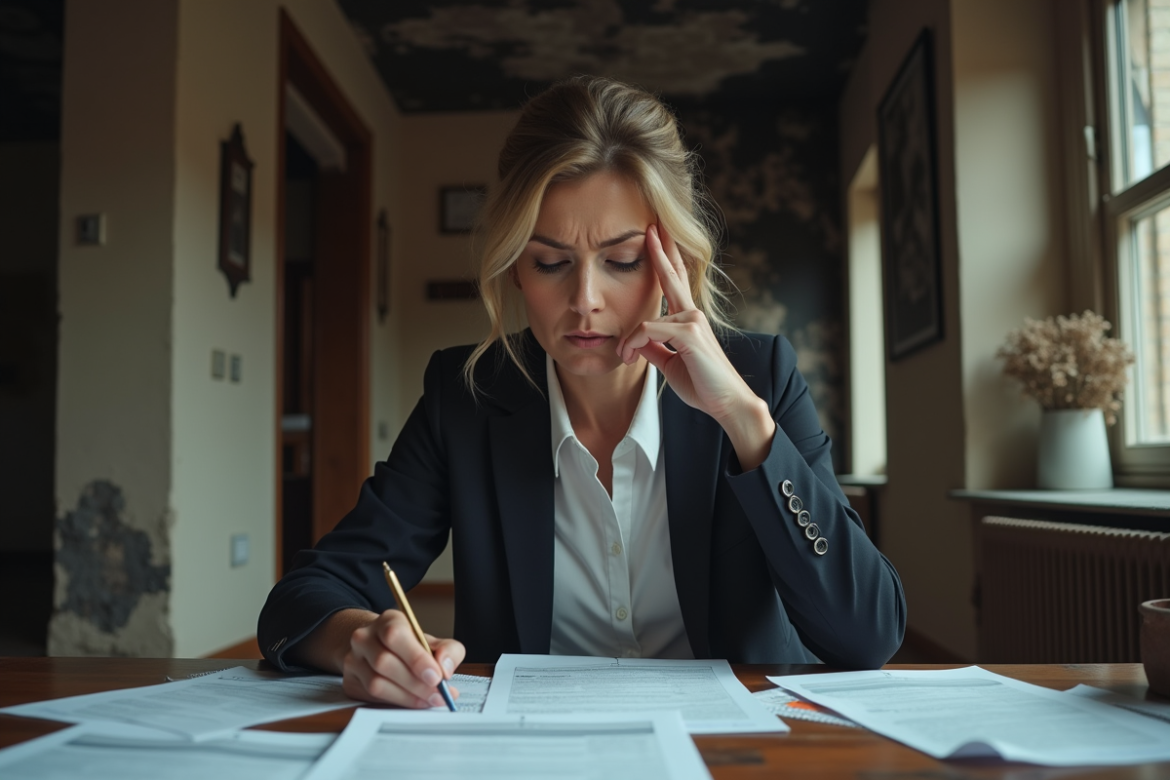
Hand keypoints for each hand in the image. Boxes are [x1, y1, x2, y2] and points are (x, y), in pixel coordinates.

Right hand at [340, 609, 465, 707]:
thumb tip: (446, 669)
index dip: (416, 658)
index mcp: (387, 620)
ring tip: (429, 700)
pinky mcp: (350, 682)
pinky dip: (396, 702)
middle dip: (416, 683)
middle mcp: (364, 638)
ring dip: (407, 696)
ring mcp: (353, 660)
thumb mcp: (432, 641)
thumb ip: (448, 650)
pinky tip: (413, 701)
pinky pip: (371, 697)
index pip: (395, 635)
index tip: (437, 677)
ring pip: (376, 683)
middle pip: (384, 662)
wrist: (378, 648)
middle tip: (438, 694)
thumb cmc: (408, 646)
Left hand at [616, 224, 775, 469]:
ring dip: (628, 342)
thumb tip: (637, 342)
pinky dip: (633, 345)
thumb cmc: (703, 386)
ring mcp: (693, 321)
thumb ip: (654, 348)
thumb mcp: (670, 364)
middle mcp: (693, 314)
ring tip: (624, 357)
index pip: (676, 282)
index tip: (656, 237)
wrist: (727, 404)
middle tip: (650, 225)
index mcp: (689, 320)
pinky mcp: (690, 333)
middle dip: (659, 249)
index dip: (666, 258)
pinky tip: (630, 357)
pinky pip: (647, 331)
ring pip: (644, 321)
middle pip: (672, 274)